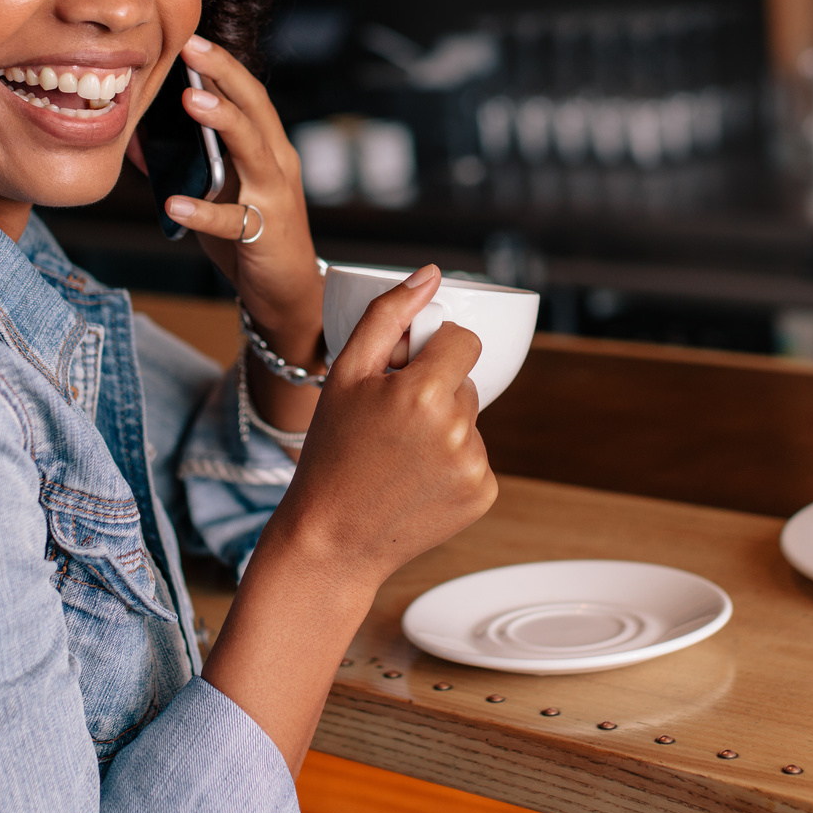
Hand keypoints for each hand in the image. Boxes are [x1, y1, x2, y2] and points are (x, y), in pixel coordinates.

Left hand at [150, 33, 323, 368]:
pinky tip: (174, 203)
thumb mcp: (217, 193)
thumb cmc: (250, 236)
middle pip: (255, 109)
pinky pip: (231, 220)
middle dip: (224, 74)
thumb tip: (135, 138)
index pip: (249, 95)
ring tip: (188, 100)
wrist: (287, 294)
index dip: (223, 65)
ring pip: (252, 150)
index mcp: (269, 149)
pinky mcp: (264, 235)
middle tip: (191, 47)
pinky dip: (202, 211)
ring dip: (222, 122)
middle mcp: (278, 165)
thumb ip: (187, 164)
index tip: (192, 37)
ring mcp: (274, 198)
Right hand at [201, 265, 496, 772]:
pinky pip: (476, 459)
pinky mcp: (482, 495)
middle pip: (467, 383)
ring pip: (471, 422)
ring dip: (444, 429)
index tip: (408, 373)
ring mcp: (474, 466)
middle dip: (435, 392)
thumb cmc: (330, 452)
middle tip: (390, 424)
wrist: (331, 538)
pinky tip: (414, 482)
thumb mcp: (345, 375)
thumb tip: (431, 274)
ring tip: (398, 456)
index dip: (435, 352)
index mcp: (425, 392)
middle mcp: (458, 429)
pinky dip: (451, 466)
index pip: (464, 341)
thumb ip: (388, 316)